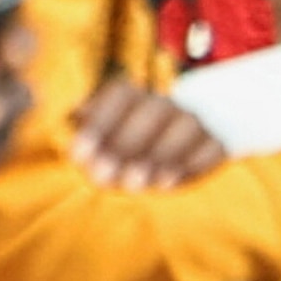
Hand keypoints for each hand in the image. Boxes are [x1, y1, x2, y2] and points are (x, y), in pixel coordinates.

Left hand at [71, 76, 225, 194]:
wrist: (168, 153)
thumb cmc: (116, 149)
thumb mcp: (93, 139)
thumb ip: (80, 138)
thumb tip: (66, 131)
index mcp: (130, 96)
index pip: (121, 95)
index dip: (100, 123)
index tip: (79, 155)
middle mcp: (162, 104)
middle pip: (153, 112)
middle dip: (127, 144)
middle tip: (105, 175)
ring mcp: (192, 122)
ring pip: (186, 126)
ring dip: (162, 154)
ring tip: (138, 182)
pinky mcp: (215, 142)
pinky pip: (213, 147)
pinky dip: (194, 164)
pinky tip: (168, 184)